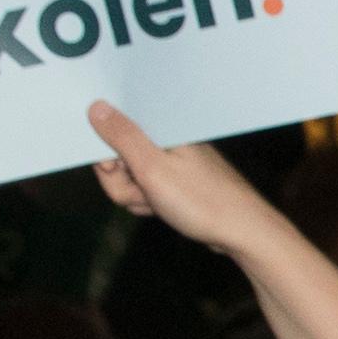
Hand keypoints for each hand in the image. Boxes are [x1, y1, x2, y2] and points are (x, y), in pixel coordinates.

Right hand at [88, 104, 284, 255]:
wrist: (241, 232)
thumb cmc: (201, 200)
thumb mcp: (153, 169)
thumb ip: (123, 137)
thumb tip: (96, 106)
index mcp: (162, 125)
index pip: (113, 128)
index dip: (107, 155)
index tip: (116, 170)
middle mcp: (165, 137)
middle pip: (116, 156)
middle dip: (122, 182)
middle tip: (144, 192)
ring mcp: (169, 159)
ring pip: (127, 177)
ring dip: (135, 196)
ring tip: (158, 202)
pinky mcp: (172, 178)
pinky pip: (143, 188)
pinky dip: (147, 202)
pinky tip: (163, 209)